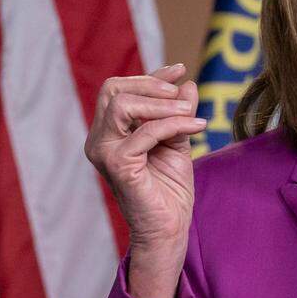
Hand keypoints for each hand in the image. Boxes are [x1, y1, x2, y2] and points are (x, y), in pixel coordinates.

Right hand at [83, 63, 206, 297]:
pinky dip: (174, 124)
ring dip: (162, 104)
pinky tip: (197, 128)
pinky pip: (145, 131)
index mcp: (109, 132)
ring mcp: (104, 152)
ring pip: (122, 104)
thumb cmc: (169, 189)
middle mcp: (99, 140)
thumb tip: (186, 82)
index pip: (119, 90)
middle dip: (151, 84)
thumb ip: (177, 113)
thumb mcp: (176, 141)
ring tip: (190, 113)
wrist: (169, 227)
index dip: (150, 76)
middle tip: (182, 97)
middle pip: (113, 89)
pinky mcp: (118, 165)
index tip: (180, 69)